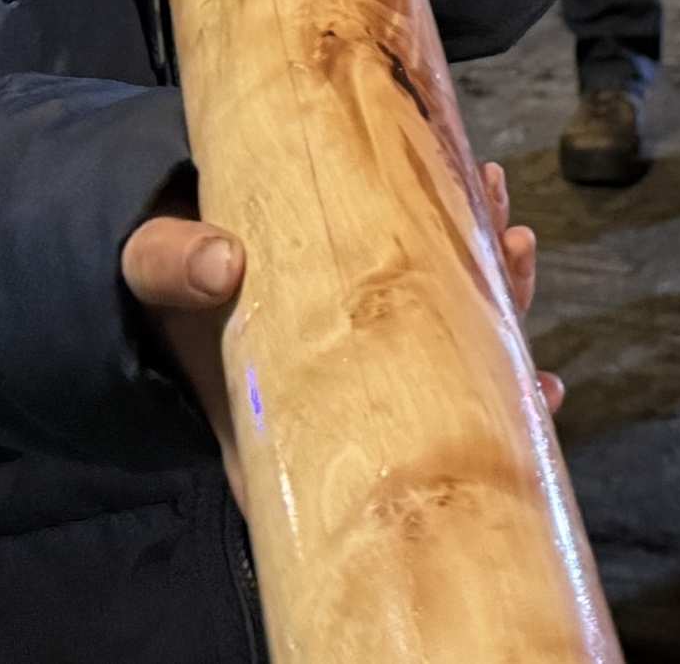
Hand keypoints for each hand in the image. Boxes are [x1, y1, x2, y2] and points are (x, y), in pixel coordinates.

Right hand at [122, 159, 563, 486]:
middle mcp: (339, 395)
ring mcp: (369, 346)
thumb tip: (218, 261)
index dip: (438, 474)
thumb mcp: (150, 270)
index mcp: (282, 424)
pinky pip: (444, 282)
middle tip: (529, 341)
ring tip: (515, 241)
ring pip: (453, 339)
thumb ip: (172, 267)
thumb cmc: (162, 273)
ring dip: (497, 294)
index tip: (499, 444)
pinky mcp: (383, 297)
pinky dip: (473, 246)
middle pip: (433, 407)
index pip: (363, 479)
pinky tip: (491, 200)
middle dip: (495, 374)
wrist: (162, 230)